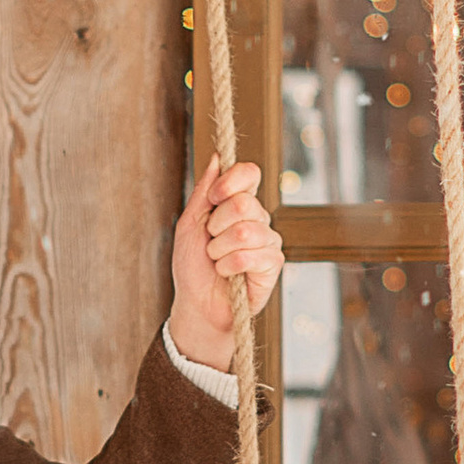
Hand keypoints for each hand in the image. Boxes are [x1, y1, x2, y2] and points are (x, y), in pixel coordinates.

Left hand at [168, 157, 282, 371]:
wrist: (198, 305)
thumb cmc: (193, 267)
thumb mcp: (190, 224)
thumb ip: (203, 192)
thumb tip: (217, 158)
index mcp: (238, 203)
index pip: (249, 174)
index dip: (231, 182)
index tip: (212, 199)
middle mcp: (257, 218)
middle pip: (243, 203)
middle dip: (216, 226)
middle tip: (210, 242)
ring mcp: (268, 239)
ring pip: (244, 231)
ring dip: (219, 251)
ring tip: (217, 261)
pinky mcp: (273, 263)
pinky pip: (248, 256)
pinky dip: (228, 266)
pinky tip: (228, 274)